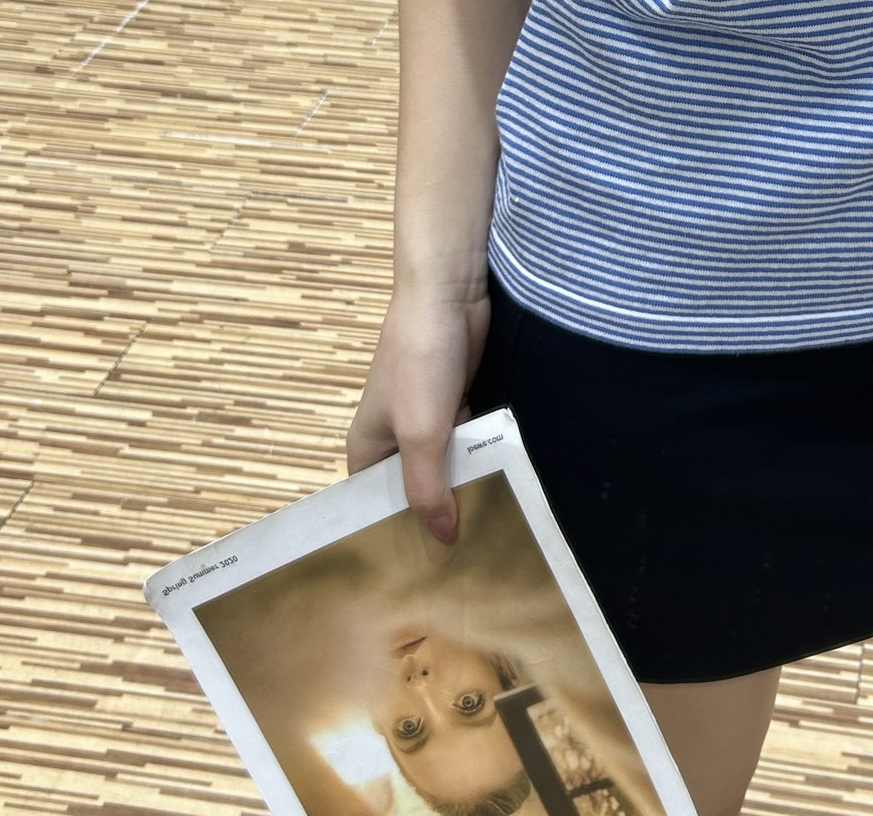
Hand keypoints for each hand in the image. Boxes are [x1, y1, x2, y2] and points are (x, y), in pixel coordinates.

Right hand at [345, 284, 490, 543]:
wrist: (449, 294)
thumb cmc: (419, 361)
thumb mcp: (420, 431)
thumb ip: (427, 487)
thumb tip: (442, 539)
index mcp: (367, 448)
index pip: (374, 507)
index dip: (395, 536)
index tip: (423, 578)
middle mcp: (394, 438)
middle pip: (414, 490)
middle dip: (437, 517)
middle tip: (468, 569)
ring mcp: (427, 420)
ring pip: (446, 468)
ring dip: (466, 489)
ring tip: (493, 538)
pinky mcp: (457, 403)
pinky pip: (468, 443)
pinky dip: (482, 460)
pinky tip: (505, 490)